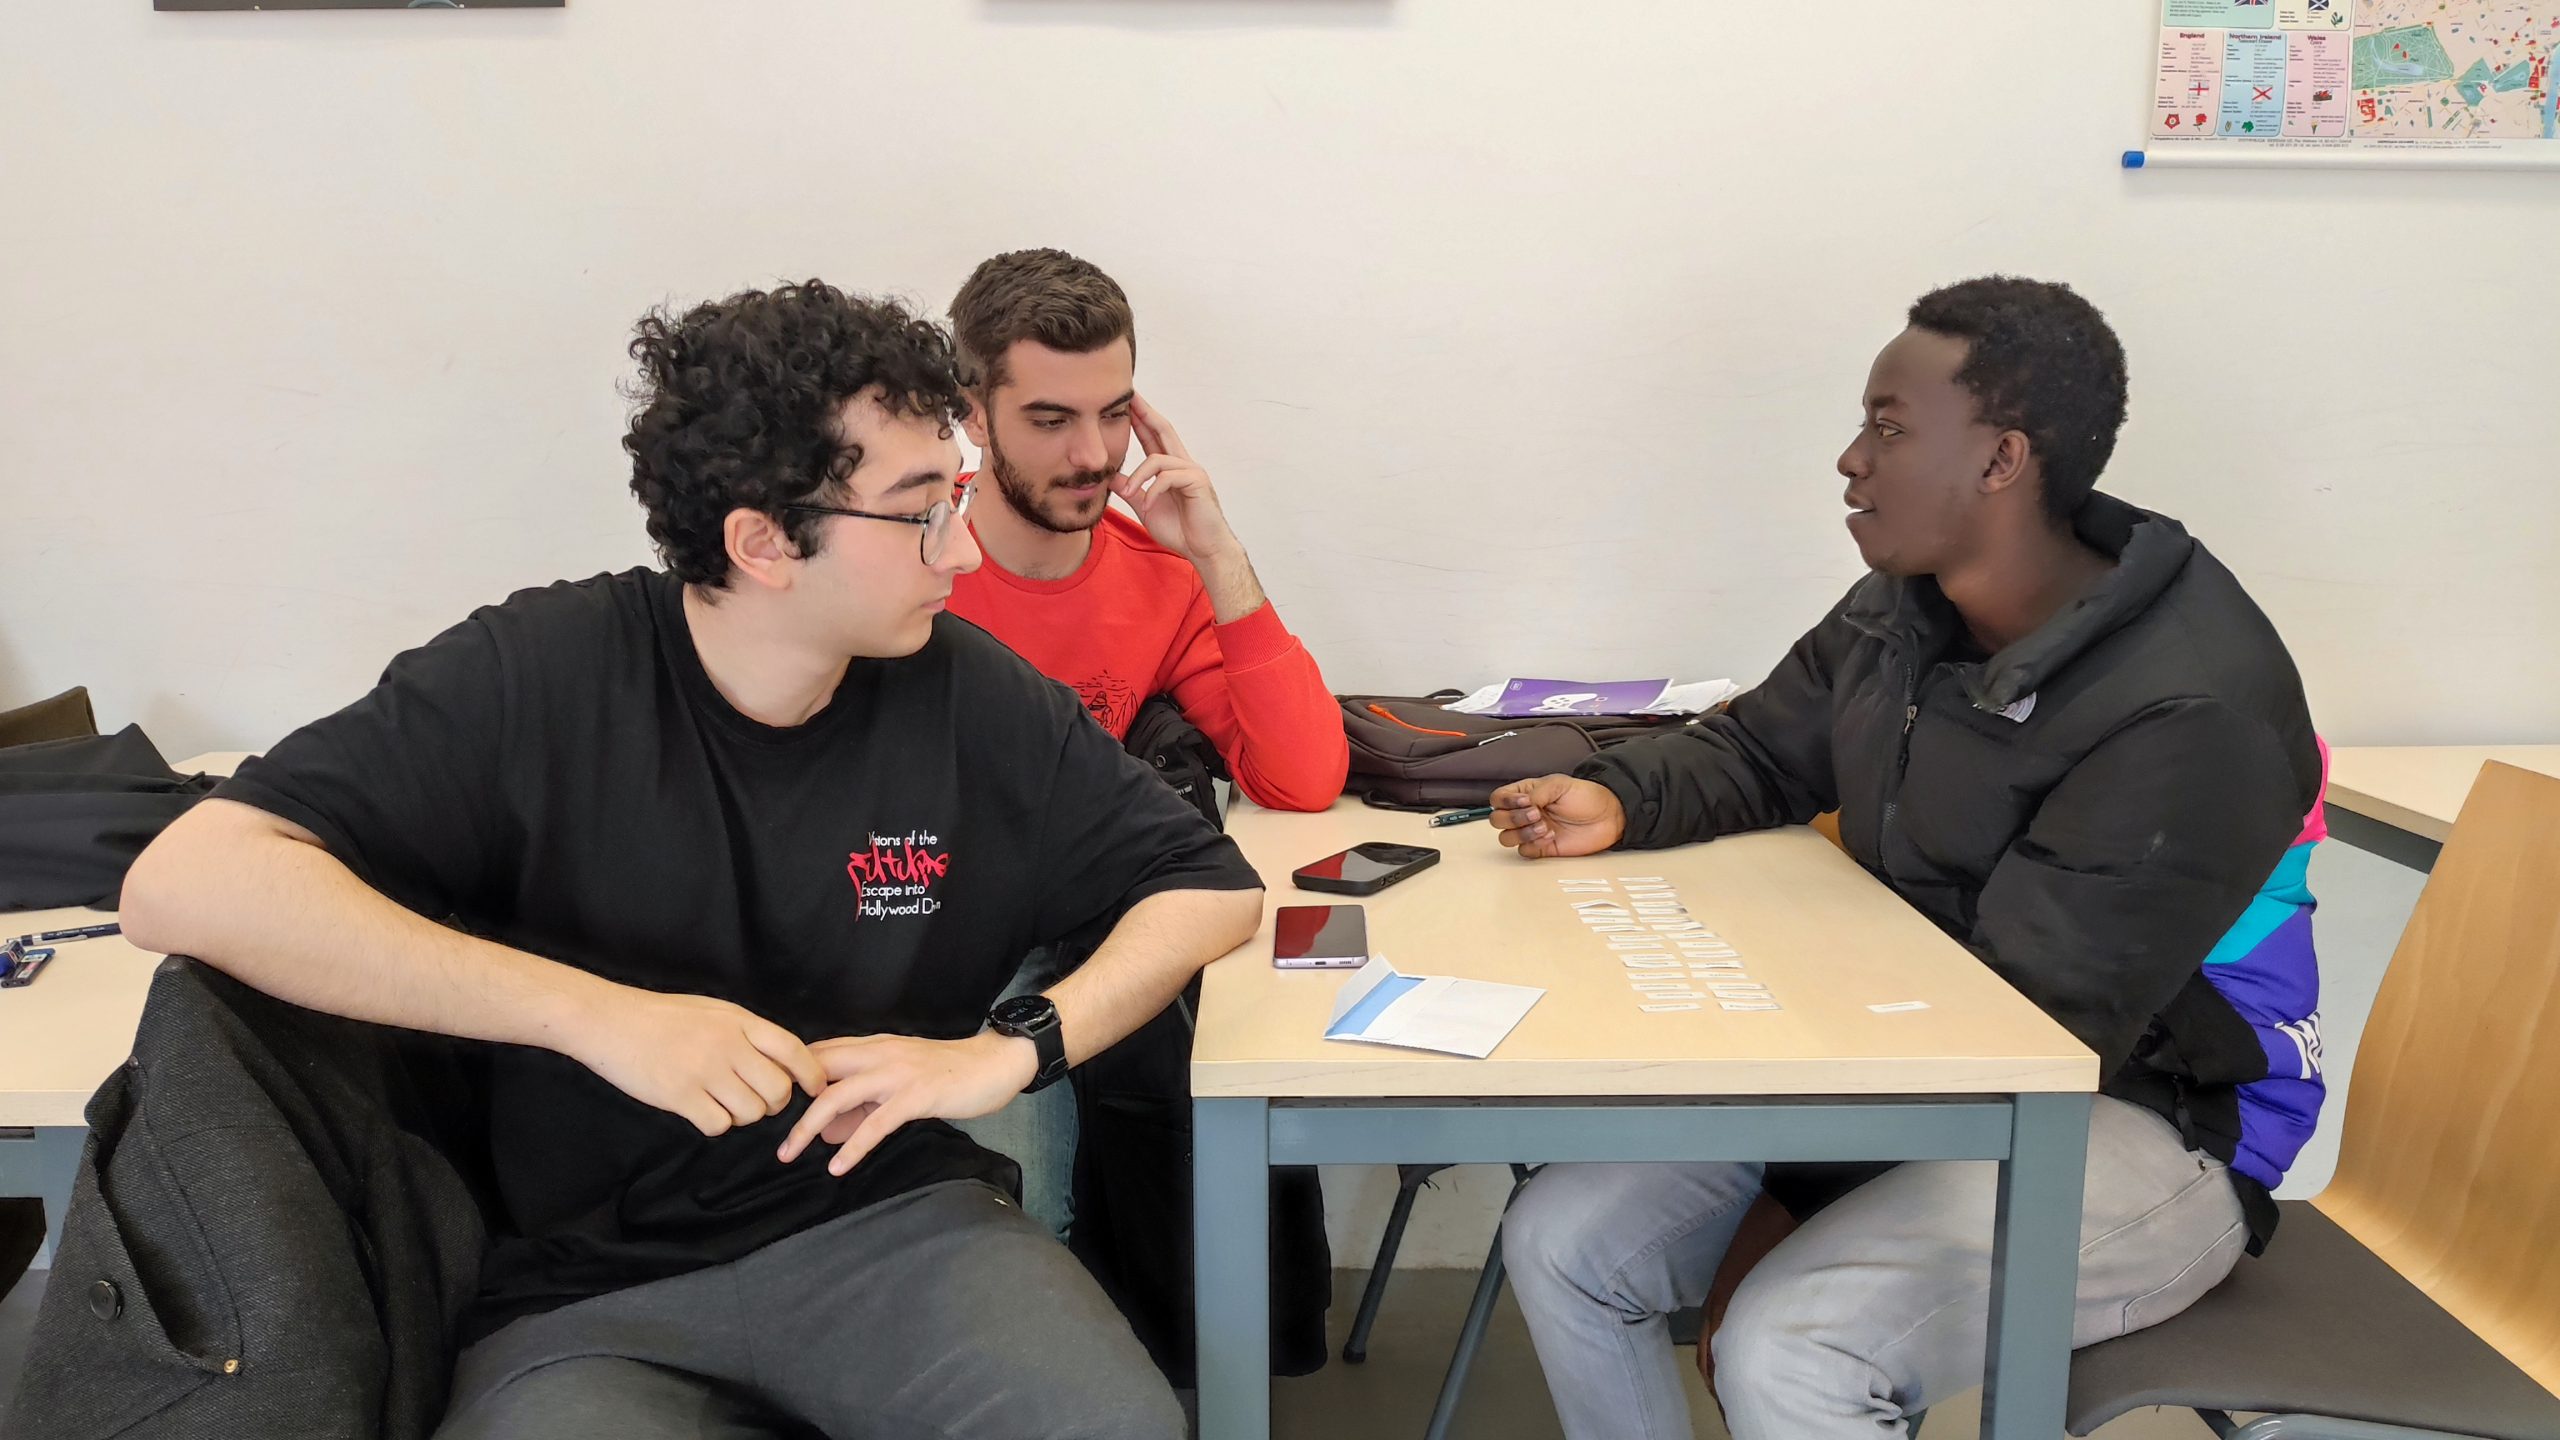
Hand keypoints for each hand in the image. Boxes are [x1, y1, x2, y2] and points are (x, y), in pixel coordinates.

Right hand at [566, 987, 824, 1136]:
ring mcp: (704, 1071)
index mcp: (739, 1021)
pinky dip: (714, 1124)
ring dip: (742, 1114)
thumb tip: (781, 1060)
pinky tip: (701, 1110)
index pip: (792, 1049)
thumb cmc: (662, 1017)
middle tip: (758, 1101)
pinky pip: (719, 1125)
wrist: (610, 1022)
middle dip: (774, 1102)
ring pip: (751, 1112)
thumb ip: (746, 1033)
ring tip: (722, 1102)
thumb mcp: (713, 1011)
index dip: (810, 1073)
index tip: (815, 1088)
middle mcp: (727, 1045)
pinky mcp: (680, 1096)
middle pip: (777, 1090)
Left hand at [776, 1030, 1038, 1176]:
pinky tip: (839, 1166)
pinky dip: (854, 1146)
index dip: (789, 1077)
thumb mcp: (900, 1083)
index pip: (818, 1054)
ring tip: (789, 1153)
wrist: (997, 1062)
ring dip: (808, 1126)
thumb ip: (864, 1103)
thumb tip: (827, 1132)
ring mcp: (897, 1073)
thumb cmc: (949, 1074)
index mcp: (873, 1046)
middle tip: (764, 1132)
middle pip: (817, 1071)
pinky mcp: (917, 1095)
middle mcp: (879, 1053)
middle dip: (786, 1101)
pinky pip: (876, 1122)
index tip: (767, 1103)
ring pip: (839, 1094)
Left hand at [1110, 395, 1241, 567]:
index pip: (1154, 437)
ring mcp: (1192, 471)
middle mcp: (1184, 464)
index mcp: (1172, 469)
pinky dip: (1152, 490)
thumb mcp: (1145, 507)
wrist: (1204, 550)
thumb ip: (1131, 490)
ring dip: (1137, 475)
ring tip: (1128, 493)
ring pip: (1157, 459)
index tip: (1128, 403)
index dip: (1141, 419)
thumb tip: (1110, 477)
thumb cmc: (1180, 530)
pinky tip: (1147, 505)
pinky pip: (1167, 477)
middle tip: (1130, 396)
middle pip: (1164, 430)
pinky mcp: (1197, 482)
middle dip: (1145, 412)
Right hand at [1490, 775, 1626, 857]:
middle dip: (1514, 818)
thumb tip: (1522, 803)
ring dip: (1522, 833)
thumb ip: (1537, 792)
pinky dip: (1533, 845)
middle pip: (1497, 820)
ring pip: (1506, 838)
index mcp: (1526, 794)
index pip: (1498, 799)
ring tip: (1544, 827)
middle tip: (1536, 814)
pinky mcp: (1541, 848)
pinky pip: (1523, 851)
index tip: (1526, 801)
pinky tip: (1551, 837)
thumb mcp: (1560, 784)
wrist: (1607, 817)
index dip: (1506, 802)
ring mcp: (1531, 831)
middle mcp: (1524, 813)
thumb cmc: (1586, 796)